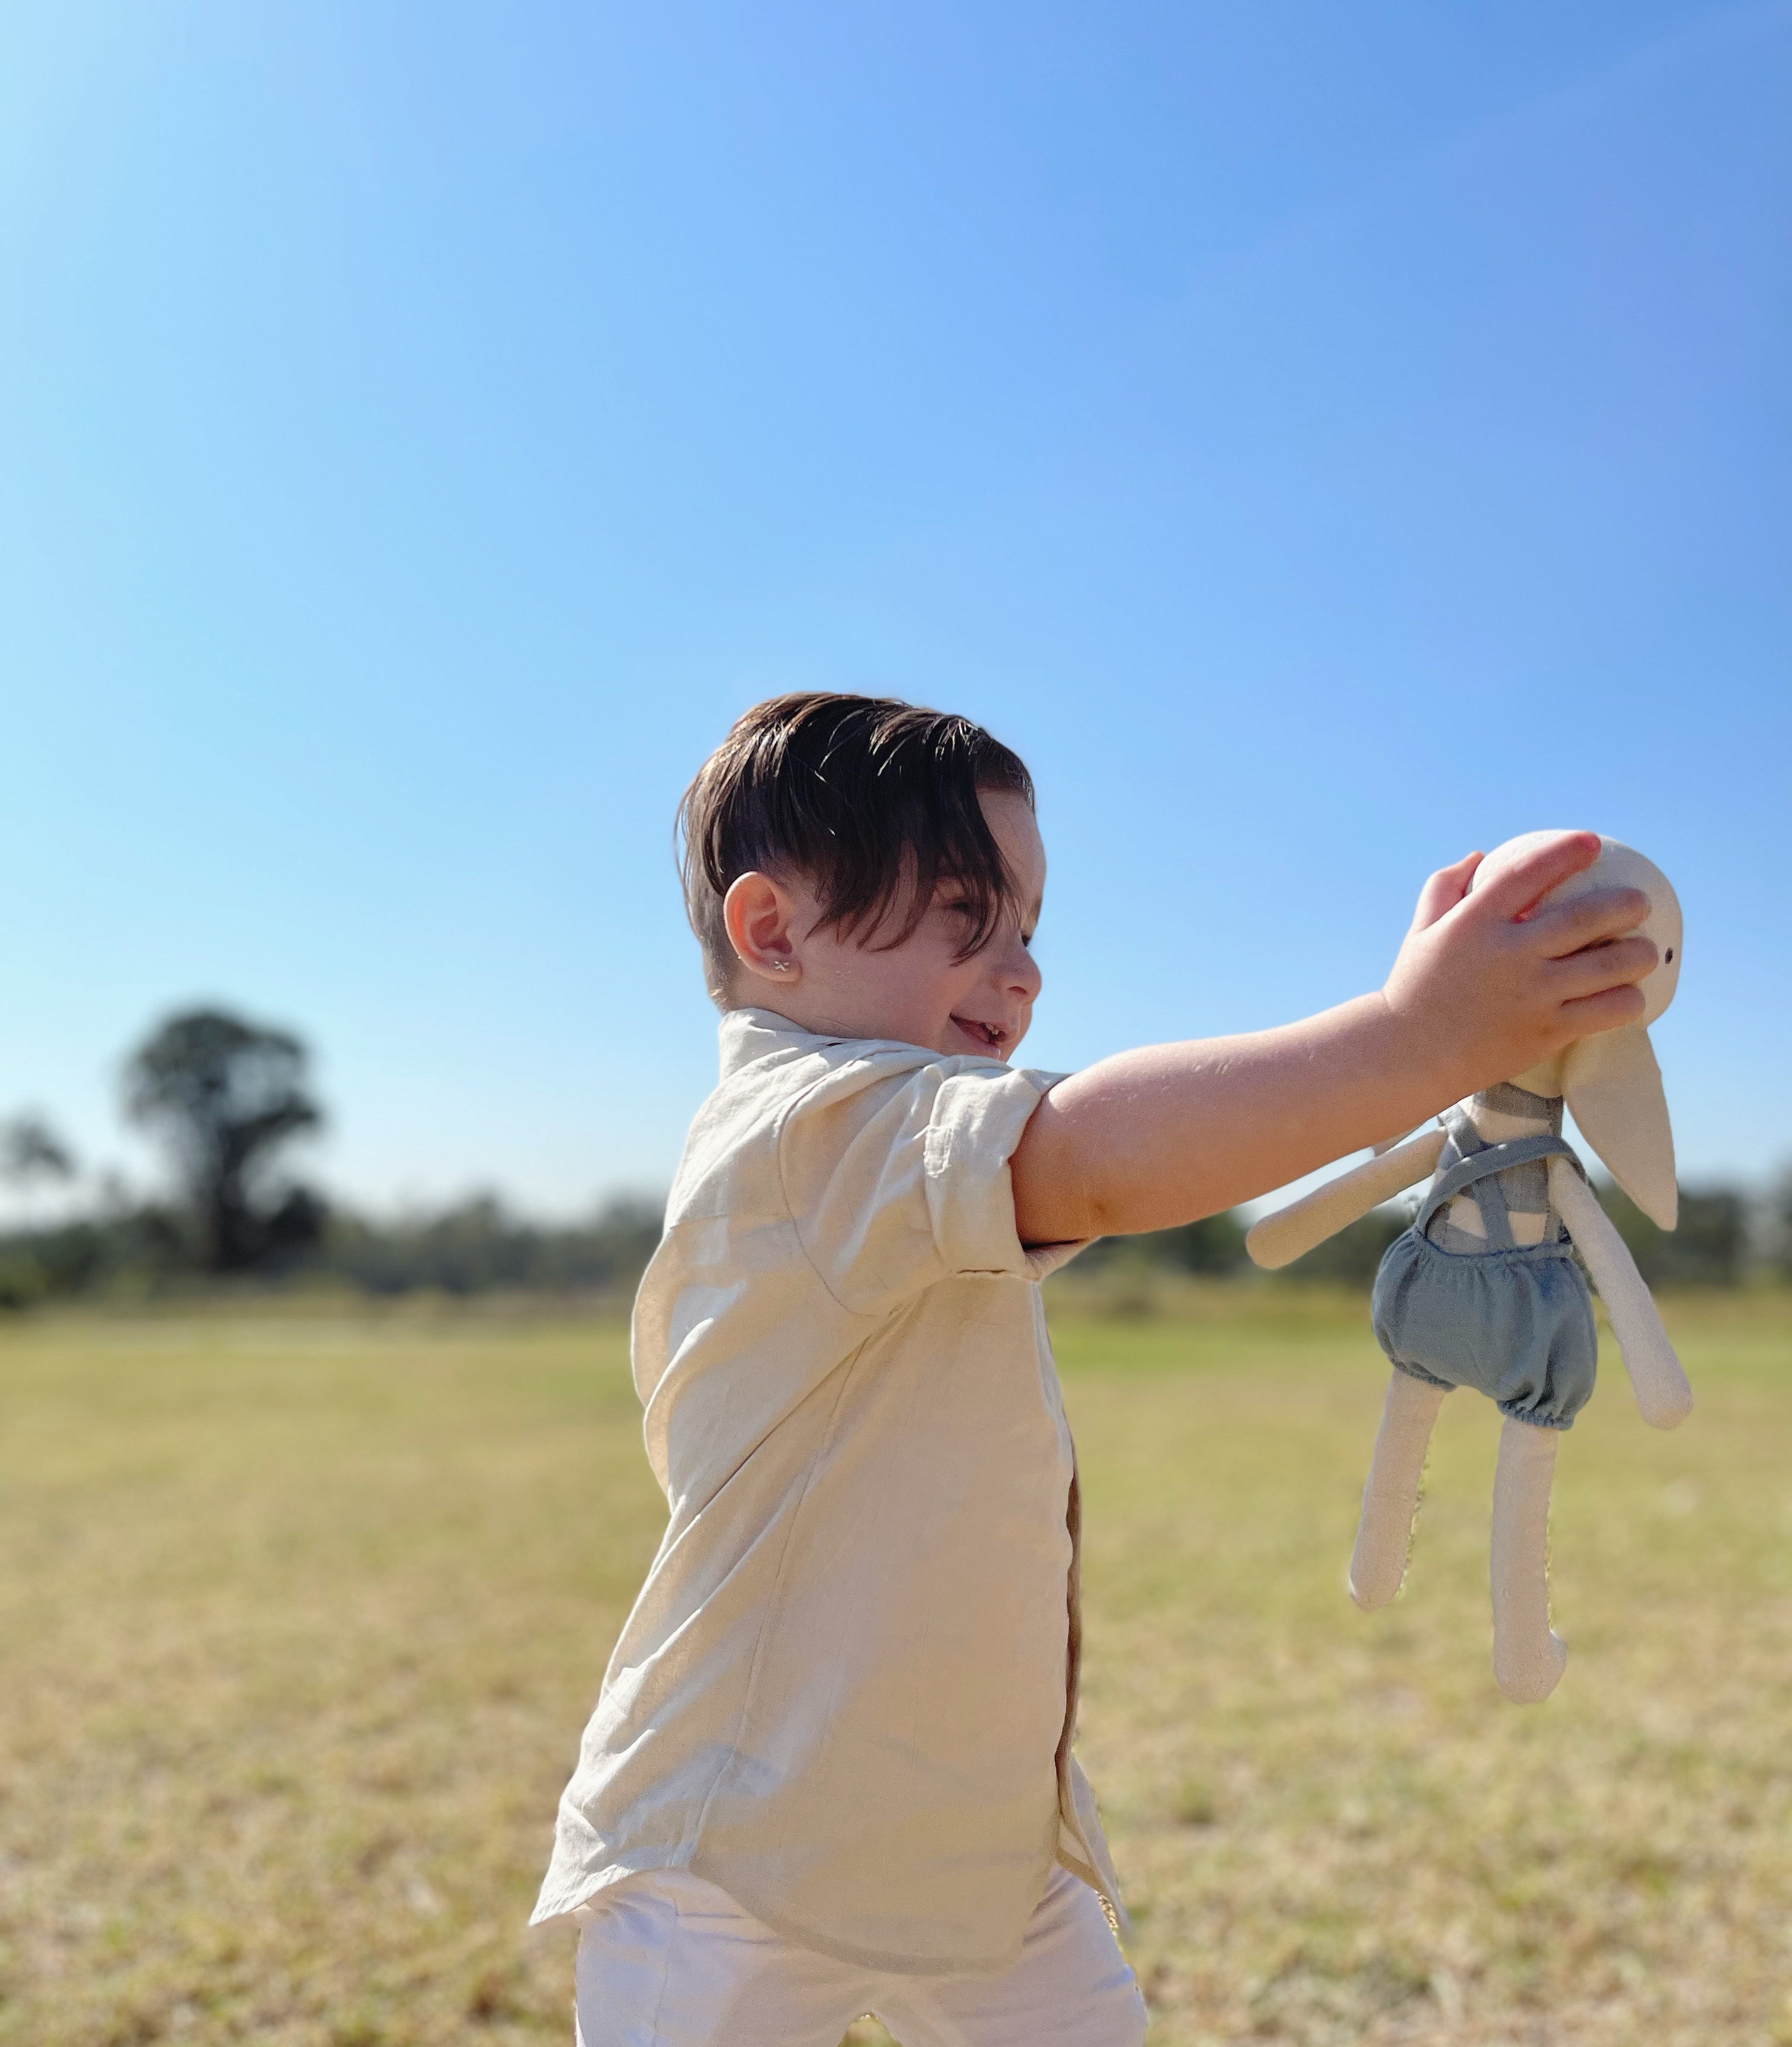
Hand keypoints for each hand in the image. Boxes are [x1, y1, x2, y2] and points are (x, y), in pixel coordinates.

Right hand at [1381, 832, 1656, 1088]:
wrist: (1408, 1055)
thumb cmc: (1414, 987)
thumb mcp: (1420, 930)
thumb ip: (1444, 886)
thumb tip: (1479, 856)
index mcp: (1475, 923)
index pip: (1529, 874)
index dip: (1565, 854)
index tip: (1591, 844)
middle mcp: (1509, 955)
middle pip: (1587, 918)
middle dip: (1626, 904)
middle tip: (1640, 903)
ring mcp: (1531, 995)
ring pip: (1609, 966)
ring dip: (1638, 954)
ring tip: (1644, 951)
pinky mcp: (1546, 1033)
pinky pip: (1607, 1011)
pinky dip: (1629, 1000)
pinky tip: (1629, 995)